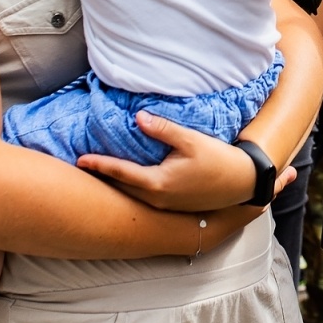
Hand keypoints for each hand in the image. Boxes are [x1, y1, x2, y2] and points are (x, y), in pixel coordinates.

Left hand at [76, 111, 294, 210]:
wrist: (241, 183)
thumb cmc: (218, 160)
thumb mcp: (191, 140)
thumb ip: (163, 129)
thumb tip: (138, 117)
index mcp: (158, 183)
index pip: (121, 172)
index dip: (99, 164)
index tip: (80, 160)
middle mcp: (157, 198)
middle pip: (121, 188)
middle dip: (101, 177)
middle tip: (82, 166)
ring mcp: (164, 205)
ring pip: (130, 195)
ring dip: (115, 183)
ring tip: (99, 171)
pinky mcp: (171, 206)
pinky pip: (142, 197)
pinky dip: (129, 187)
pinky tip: (126, 179)